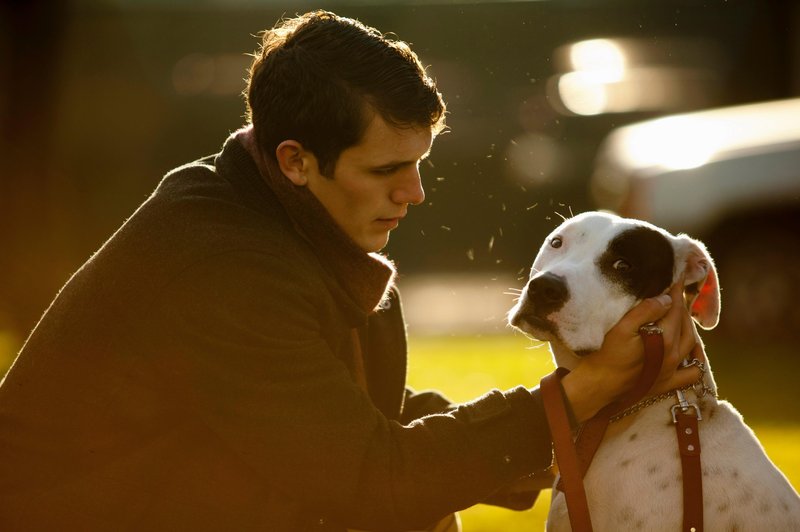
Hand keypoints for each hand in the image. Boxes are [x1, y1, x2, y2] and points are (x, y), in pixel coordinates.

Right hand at [561, 279, 701, 422]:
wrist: (598, 386)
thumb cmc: (605, 355)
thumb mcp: (621, 328)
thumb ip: (645, 311)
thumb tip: (666, 299)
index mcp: (664, 338)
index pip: (674, 308)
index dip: (675, 290)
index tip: (677, 274)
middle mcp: (674, 354)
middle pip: (684, 323)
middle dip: (681, 304)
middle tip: (675, 290)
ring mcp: (672, 370)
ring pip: (692, 342)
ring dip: (689, 325)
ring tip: (680, 313)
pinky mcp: (667, 383)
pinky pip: (692, 373)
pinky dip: (696, 358)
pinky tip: (692, 349)